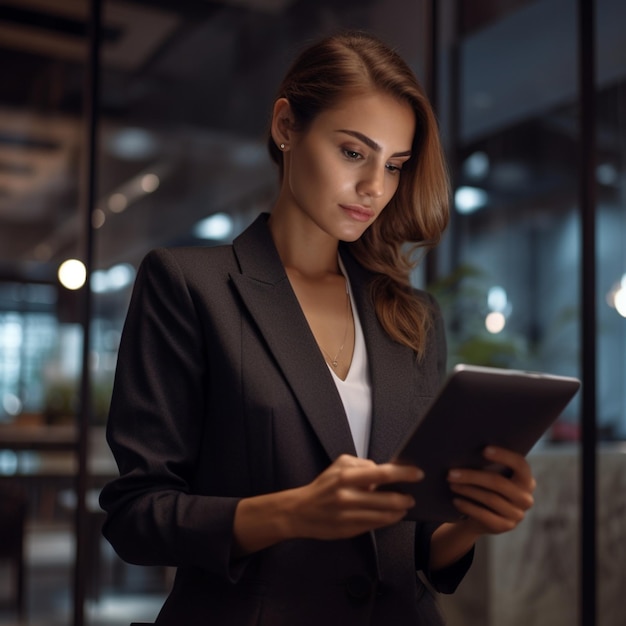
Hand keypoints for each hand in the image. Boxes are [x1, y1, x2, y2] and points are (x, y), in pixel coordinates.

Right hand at [287, 454, 421, 539]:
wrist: (300, 511)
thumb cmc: (323, 487)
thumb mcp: (338, 466)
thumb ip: (361, 466)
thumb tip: (382, 472)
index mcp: (346, 477)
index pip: (382, 473)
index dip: (403, 473)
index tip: (418, 474)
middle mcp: (348, 496)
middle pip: (388, 499)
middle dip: (405, 498)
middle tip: (412, 496)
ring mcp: (349, 515)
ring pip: (385, 515)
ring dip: (399, 511)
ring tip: (404, 506)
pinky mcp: (350, 530)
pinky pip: (376, 525)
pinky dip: (387, 520)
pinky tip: (391, 515)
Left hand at [446, 446, 535, 534]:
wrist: (485, 517)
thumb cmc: (487, 487)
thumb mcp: (494, 474)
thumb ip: (490, 464)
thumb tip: (467, 449)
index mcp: (526, 480)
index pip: (520, 465)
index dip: (504, 456)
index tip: (484, 450)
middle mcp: (525, 498)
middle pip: (498, 483)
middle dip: (472, 476)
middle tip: (451, 473)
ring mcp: (517, 514)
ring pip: (490, 498)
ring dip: (467, 490)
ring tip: (451, 484)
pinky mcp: (504, 526)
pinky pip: (484, 515)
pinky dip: (468, 506)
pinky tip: (455, 500)